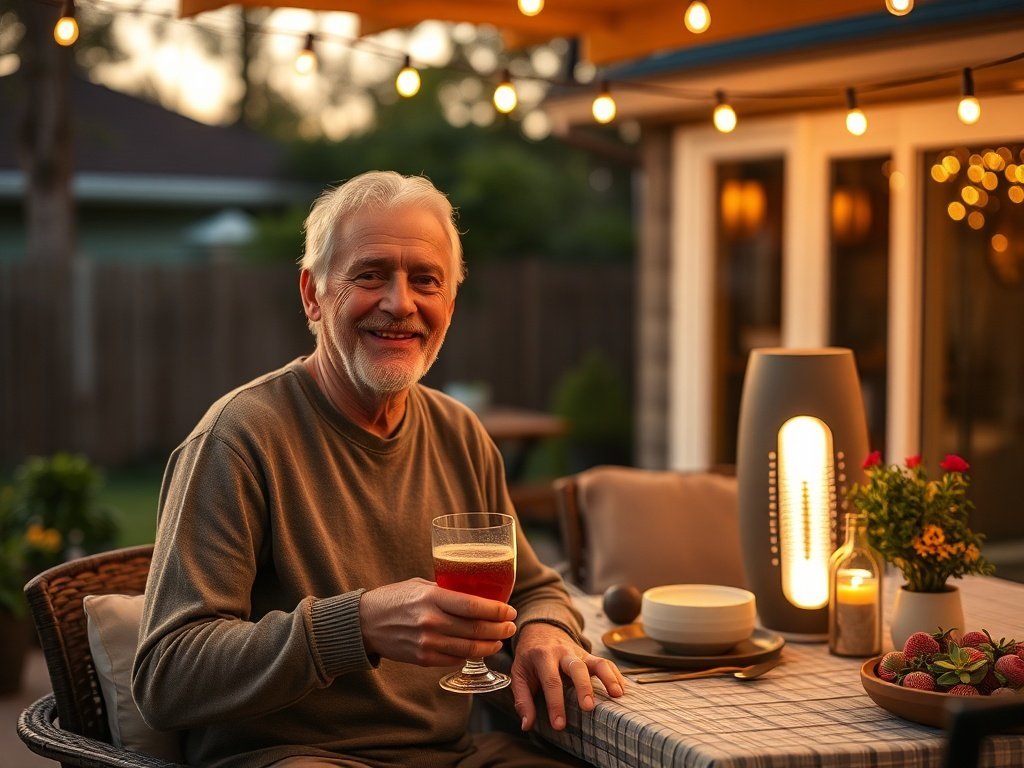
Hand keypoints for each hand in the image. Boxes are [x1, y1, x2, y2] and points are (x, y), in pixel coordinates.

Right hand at [359, 578, 516, 665]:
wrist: (364, 623)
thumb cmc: (394, 598)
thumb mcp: (420, 585)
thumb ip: (446, 591)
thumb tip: (475, 594)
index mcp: (432, 597)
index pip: (474, 605)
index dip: (497, 610)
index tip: (510, 611)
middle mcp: (431, 621)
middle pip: (476, 629)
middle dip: (499, 630)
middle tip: (510, 627)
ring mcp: (427, 643)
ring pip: (469, 649)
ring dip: (489, 646)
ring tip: (498, 640)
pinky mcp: (422, 659)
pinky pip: (454, 659)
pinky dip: (468, 655)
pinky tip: (476, 649)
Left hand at [510, 622, 624, 732]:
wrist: (540, 630)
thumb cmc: (529, 657)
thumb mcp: (519, 674)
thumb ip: (522, 700)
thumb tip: (527, 725)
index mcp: (542, 656)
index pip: (551, 681)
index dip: (555, 704)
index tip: (559, 725)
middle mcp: (563, 652)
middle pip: (576, 667)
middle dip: (583, 687)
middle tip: (588, 707)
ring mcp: (579, 653)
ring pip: (596, 661)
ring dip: (608, 677)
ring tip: (617, 695)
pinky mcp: (589, 656)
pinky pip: (605, 663)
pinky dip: (615, 675)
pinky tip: (621, 690)